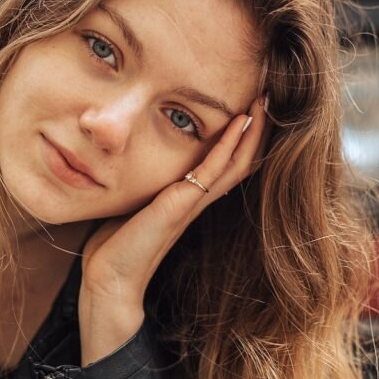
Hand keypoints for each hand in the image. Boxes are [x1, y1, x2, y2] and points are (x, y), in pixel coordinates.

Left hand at [78, 96, 269, 364]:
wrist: (110, 283)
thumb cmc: (117, 247)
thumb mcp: (133, 206)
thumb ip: (142, 188)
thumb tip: (125, 161)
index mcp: (188, 200)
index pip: (226, 164)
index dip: (242, 138)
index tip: (251, 105)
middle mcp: (196, 201)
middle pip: (240, 161)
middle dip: (256, 130)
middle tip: (269, 95)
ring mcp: (190, 203)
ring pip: (233, 163)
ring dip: (250, 132)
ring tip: (264, 101)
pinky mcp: (179, 206)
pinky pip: (211, 171)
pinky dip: (227, 146)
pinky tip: (238, 122)